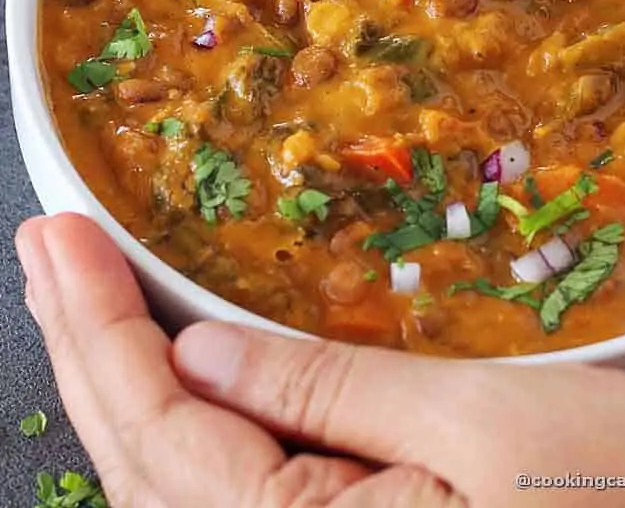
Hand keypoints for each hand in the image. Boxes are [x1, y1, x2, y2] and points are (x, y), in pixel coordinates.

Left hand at [16, 214, 624, 506]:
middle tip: (44, 247)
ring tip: (83, 293)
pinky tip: (174, 370)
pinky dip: (187, 429)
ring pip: (179, 493)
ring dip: (125, 388)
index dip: (94, 328)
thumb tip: (196, 354)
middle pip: (147, 472)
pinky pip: (237, 503)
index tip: (52, 236)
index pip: (158, 436)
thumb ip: (328, 397)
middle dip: (88, 351)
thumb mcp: (486, 427)